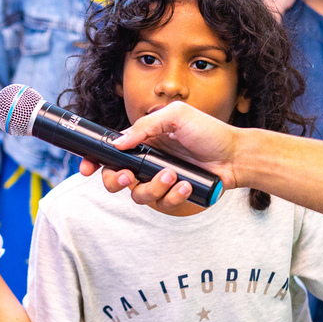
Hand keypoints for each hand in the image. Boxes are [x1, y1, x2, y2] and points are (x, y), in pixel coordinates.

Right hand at [79, 102, 236, 209]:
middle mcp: (147, 163)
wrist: (236, 155)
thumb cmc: (208, 132)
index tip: (86, 167)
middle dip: (117, 181)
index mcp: (143, 142)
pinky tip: (185, 185)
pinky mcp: (174, 197)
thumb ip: (144, 127)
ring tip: (172, 175)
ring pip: (139, 196)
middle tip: (130, 176)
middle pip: (116, 180)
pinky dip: (173, 196)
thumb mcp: (176, 116)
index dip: (94, 161)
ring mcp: (160, 181)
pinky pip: (163, 205)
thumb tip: (118, 143)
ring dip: (153, 187)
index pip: (110, 153)